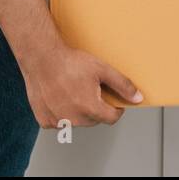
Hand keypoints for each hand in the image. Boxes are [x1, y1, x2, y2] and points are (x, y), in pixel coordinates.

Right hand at [20, 39, 142, 127]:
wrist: (41, 57)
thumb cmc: (70, 62)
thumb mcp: (102, 69)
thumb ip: (123, 85)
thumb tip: (137, 98)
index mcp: (90, 108)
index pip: (112, 118)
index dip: (115, 108)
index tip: (112, 100)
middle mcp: (73, 119)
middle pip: (94, 119)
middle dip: (95, 107)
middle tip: (88, 88)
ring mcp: (57, 122)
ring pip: (77, 121)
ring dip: (78, 111)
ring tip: (72, 90)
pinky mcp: (45, 121)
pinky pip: (59, 122)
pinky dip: (61, 112)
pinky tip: (59, 96)